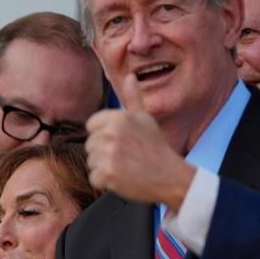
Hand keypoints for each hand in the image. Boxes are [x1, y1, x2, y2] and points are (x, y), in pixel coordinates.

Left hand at [85, 73, 195, 209]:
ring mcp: (108, 155)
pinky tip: (122, 177)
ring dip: (104, 167)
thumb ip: (133, 98)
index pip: (91, 125)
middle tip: (126, 155)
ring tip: (125, 165)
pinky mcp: (107, 175)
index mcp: (118, 118)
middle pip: (90, 144)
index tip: (120, 140)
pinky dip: (105, 181)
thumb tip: (129, 76)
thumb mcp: (145, 119)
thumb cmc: (155, 147)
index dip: (104, 134)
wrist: (169, 176)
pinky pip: (94, 178)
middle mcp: (111, 134)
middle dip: (104, 152)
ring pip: (91, 161)